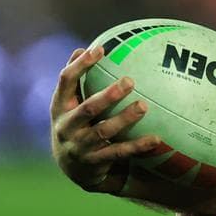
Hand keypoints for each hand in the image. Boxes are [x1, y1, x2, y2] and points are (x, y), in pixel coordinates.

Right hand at [50, 46, 164, 192]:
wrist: (73, 167)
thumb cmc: (76, 123)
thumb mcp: (70, 103)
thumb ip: (76, 81)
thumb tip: (84, 47)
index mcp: (59, 106)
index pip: (66, 81)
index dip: (81, 65)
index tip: (99, 50)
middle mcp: (66, 127)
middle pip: (88, 109)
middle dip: (108, 95)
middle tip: (129, 81)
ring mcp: (79, 146)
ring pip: (104, 131)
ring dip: (125, 119)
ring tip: (143, 106)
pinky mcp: (94, 162)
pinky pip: (119, 153)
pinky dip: (138, 146)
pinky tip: (157, 139)